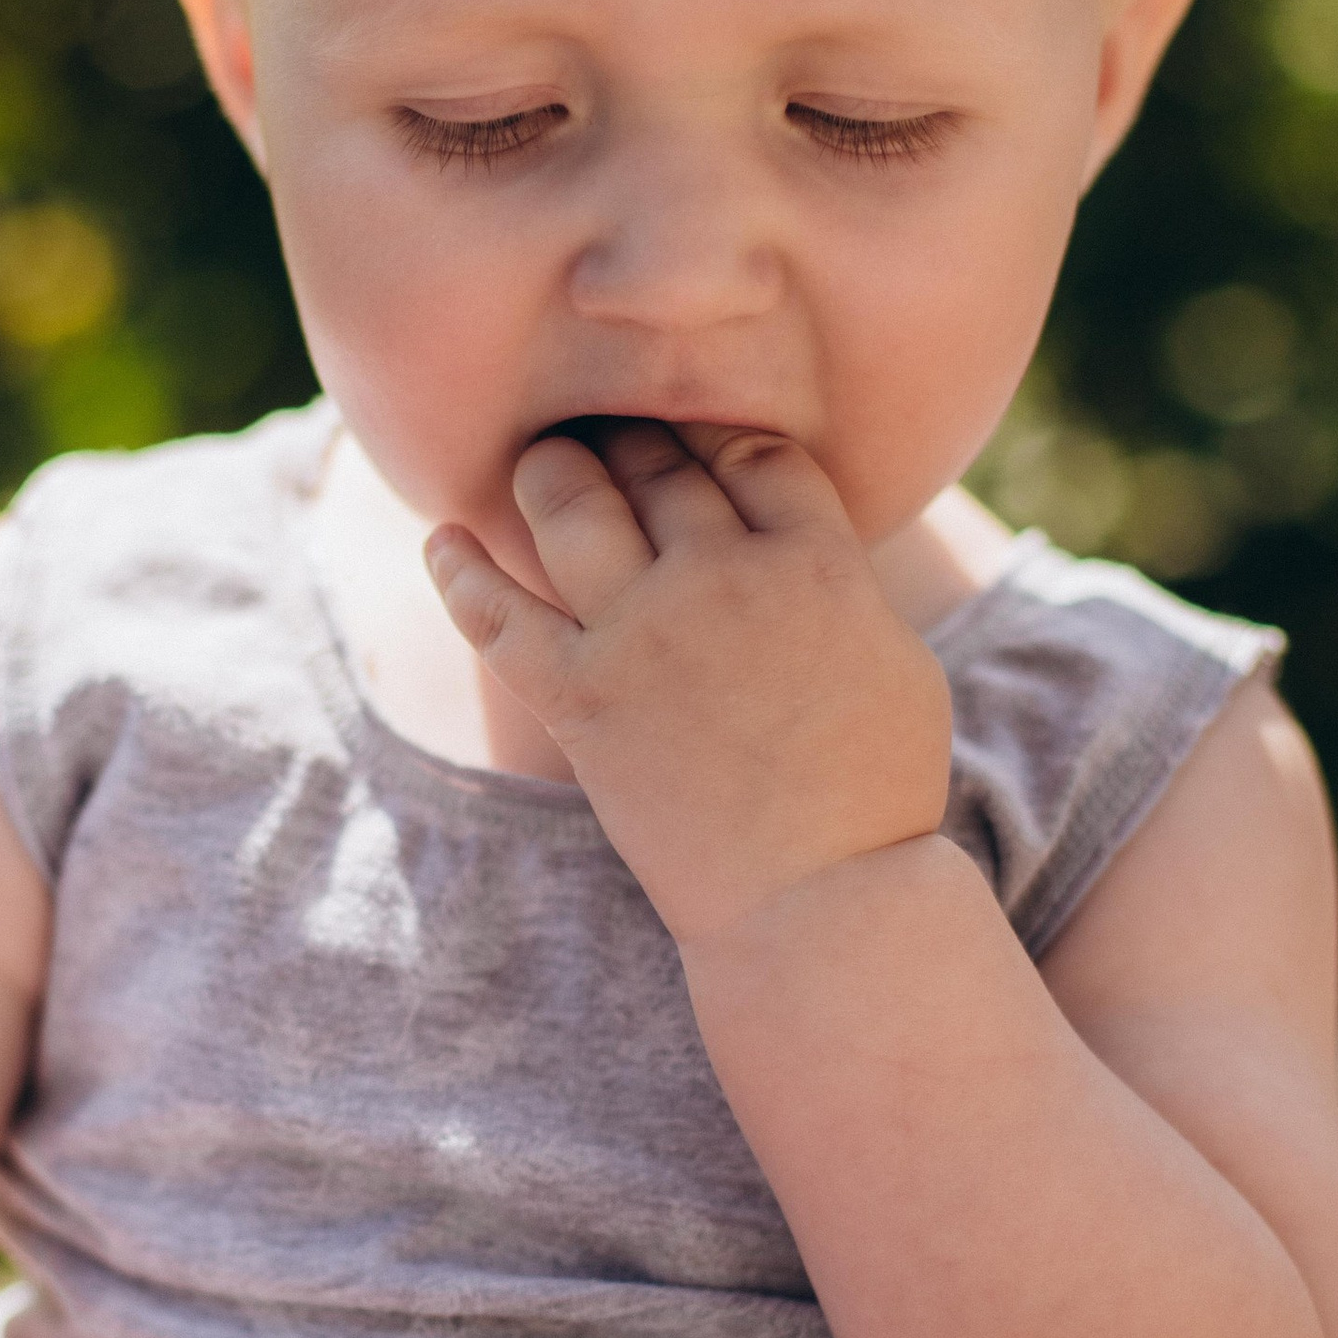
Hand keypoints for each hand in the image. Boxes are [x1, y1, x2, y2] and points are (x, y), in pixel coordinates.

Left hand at [425, 420, 950, 940]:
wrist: (817, 901)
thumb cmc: (874, 792)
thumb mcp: (896, 657)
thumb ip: (839, 581)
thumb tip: (796, 540)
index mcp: (817, 562)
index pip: (751, 450)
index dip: (719, 437)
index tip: (699, 445)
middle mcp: (724, 576)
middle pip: (658, 464)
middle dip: (632, 442)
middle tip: (612, 440)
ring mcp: (643, 634)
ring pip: (572, 506)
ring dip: (551, 473)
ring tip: (545, 465)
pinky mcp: (579, 697)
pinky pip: (494, 614)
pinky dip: (458, 571)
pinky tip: (440, 538)